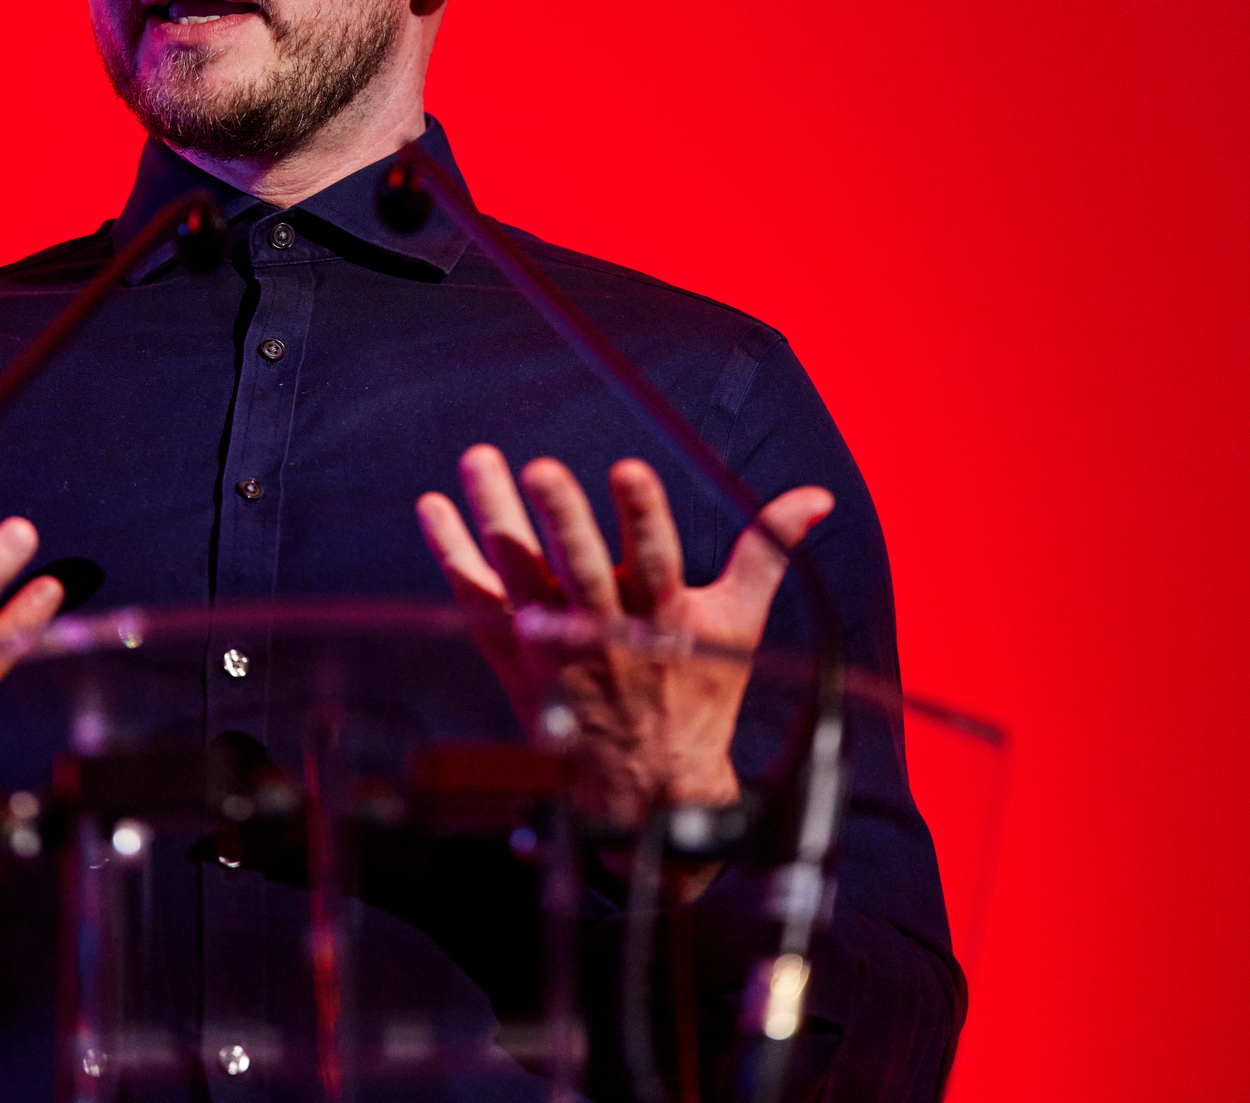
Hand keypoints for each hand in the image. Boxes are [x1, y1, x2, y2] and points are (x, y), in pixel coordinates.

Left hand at [416, 445, 832, 828]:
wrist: (647, 789)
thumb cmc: (698, 691)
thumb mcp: (739, 623)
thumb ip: (767, 551)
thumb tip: (815, 497)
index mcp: (664, 621)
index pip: (656, 560)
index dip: (643, 516)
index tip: (627, 469)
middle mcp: (605, 634)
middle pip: (579, 570)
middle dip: (561, 520)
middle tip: (538, 469)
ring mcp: (553, 648)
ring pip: (520, 576)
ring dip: (495, 517)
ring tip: (479, 460)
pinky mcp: (515, 657)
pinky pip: (475, 600)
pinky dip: (451, 555)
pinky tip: (435, 507)